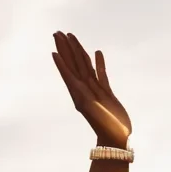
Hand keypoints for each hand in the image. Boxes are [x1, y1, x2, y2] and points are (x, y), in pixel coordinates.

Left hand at [52, 32, 130, 147]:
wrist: (116, 139)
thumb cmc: (104, 126)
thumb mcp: (91, 110)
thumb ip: (83, 96)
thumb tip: (73, 84)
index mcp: (78, 92)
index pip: (67, 69)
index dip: (61, 55)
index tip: (54, 42)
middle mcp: (84, 89)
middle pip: (73, 63)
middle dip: (65, 48)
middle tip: (57, 32)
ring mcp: (95, 90)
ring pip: (85, 66)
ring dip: (78, 51)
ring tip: (72, 37)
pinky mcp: (107, 93)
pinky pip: (101, 74)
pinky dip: (98, 63)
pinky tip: (96, 52)